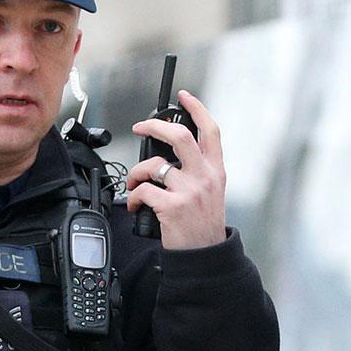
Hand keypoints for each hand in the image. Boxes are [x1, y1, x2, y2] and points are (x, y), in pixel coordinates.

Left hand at [125, 90, 227, 250]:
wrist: (204, 254)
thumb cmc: (202, 223)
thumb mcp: (211, 191)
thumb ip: (197, 170)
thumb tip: (167, 154)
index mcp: (216, 170)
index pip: (210, 131)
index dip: (196, 109)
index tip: (183, 96)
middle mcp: (205, 177)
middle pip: (180, 137)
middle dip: (154, 126)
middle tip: (139, 127)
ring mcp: (190, 191)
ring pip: (153, 165)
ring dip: (136, 173)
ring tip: (135, 185)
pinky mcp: (173, 207)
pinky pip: (144, 191)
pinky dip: (134, 197)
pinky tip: (136, 205)